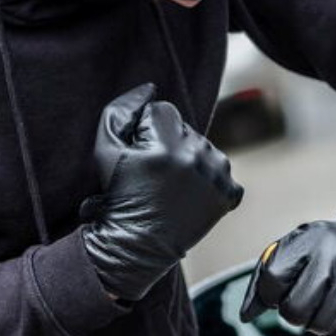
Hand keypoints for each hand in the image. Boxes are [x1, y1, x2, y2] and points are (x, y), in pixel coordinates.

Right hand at [83, 84, 243, 300]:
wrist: (138, 246)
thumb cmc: (119, 197)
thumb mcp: (106, 149)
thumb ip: (121, 110)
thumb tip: (149, 89)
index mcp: (167, 144)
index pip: (163, 111)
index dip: (147, 133)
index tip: (141, 159)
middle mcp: (197, 157)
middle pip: (186, 129)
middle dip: (170, 145)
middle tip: (155, 176)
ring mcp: (217, 177)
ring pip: (205, 149)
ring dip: (191, 161)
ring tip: (172, 187)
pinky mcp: (229, 195)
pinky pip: (221, 173)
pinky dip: (209, 182)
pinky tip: (190, 197)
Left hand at [239, 214, 335, 335]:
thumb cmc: (332, 248)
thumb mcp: (297, 248)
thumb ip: (266, 279)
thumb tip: (246, 315)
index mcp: (309, 239)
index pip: (272, 280)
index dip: (271, 297)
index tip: (281, 294)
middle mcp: (335, 256)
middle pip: (295, 311)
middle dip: (296, 314)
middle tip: (308, 304)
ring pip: (321, 328)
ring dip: (319, 327)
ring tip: (328, 308)